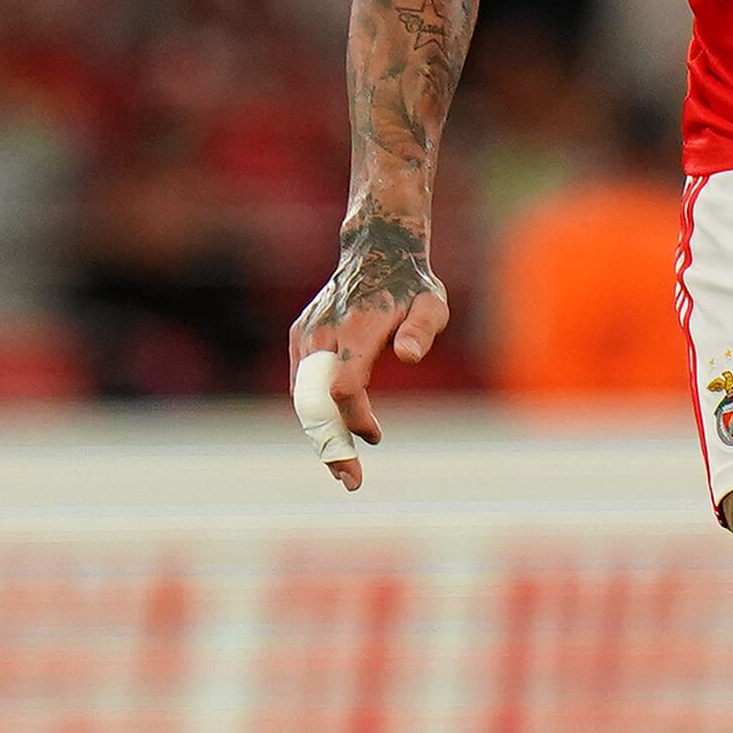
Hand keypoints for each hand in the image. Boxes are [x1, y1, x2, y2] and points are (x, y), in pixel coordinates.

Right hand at [286, 213, 450, 490]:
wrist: (375, 251)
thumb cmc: (411, 284)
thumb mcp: (431, 302)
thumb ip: (422, 328)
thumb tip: (410, 355)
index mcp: (355, 328)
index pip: (343, 387)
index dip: (355, 419)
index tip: (376, 437)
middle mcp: (323, 334)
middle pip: (315, 402)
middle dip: (330, 444)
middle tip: (350, 481)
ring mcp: (307, 336)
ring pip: (302, 398)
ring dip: (319, 436)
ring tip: (341, 470)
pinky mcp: (301, 339)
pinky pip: (301, 386)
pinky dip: (313, 415)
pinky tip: (333, 439)